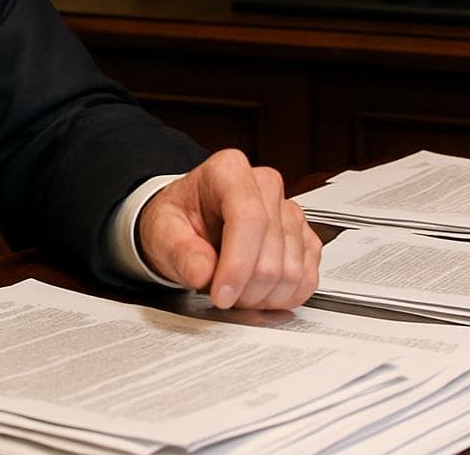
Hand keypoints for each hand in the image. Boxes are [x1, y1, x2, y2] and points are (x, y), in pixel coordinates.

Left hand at [137, 149, 319, 309]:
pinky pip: (307, 278)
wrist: (190, 225)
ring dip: (262, 295)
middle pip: (273, 250)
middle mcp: (264, 185)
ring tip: (236, 293)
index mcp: (228, 171)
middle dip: (246, 287)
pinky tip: (258, 294)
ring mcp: (288, 212)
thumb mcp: (162, 233)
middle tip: (221, 296)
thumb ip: (180, 253)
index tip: (221, 295)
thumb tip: (202, 272)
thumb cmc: (178, 222)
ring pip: (292, 269)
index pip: (249, 217)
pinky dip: (283, 297)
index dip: (238, 264)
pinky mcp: (304, 237)